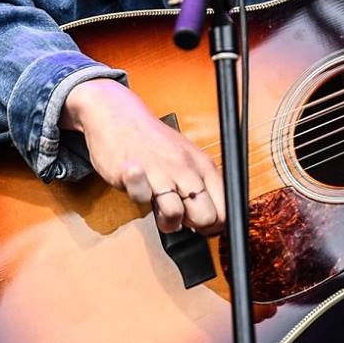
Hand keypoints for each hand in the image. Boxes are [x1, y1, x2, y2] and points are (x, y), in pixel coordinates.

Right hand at [61, 79, 225, 235]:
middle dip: (193, 227)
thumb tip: (212, 223)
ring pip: (175, 214)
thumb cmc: (154, 142)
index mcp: (203, 165)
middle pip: (205, 217)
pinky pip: (140, 197)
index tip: (203, 225)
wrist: (118, 115)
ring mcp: (160, 169)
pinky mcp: (133, 172)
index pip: (226, 207)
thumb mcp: (187, 159)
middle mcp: (185, 167)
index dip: (215, 225)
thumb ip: (201, 187)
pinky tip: (141, 188)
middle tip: (181, 217)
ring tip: (159, 208)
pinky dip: (139, 197)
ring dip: (166, 222)